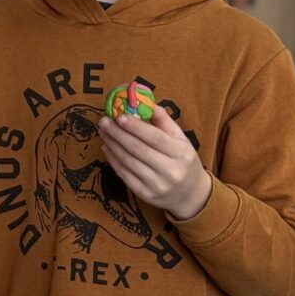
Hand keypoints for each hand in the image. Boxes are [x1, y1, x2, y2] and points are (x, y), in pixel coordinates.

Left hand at [98, 104, 211, 219]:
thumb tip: (142, 101)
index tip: (119, 116)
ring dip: (112, 144)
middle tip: (103, 121)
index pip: (155, 138)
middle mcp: (171, 171)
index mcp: (181, 153)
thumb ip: (162, 119)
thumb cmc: (182, 159)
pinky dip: (113, 159)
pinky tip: (107, 147)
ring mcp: (158, 185)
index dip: (135, 127)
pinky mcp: (146, 194)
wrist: (191, 194)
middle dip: (117, 133)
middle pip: (138, 149)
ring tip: (103, 131)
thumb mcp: (180, 138)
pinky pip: (124, 174)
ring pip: (128, 161)